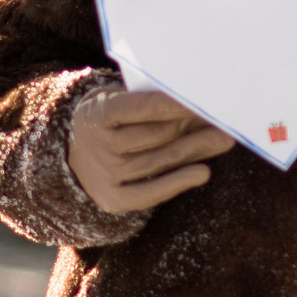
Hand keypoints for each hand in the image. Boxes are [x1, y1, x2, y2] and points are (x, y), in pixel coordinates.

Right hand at [67, 88, 235, 214]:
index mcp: (100, 112)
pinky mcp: (113, 198)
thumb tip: (199, 100)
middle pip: (157, 134)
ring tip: (224, 139)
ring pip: (160, 160)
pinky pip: (151, 193)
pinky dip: (179, 182)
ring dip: (196, 149)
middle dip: (193, 125)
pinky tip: (203, 172)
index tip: (204, 98)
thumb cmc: (110, 118)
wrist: (72, 151)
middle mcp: (100, 144)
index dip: (176, 103)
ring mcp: (106, 174)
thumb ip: (151, 102)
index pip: (143, 106)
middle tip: (224, 118)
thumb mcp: (120, 100)